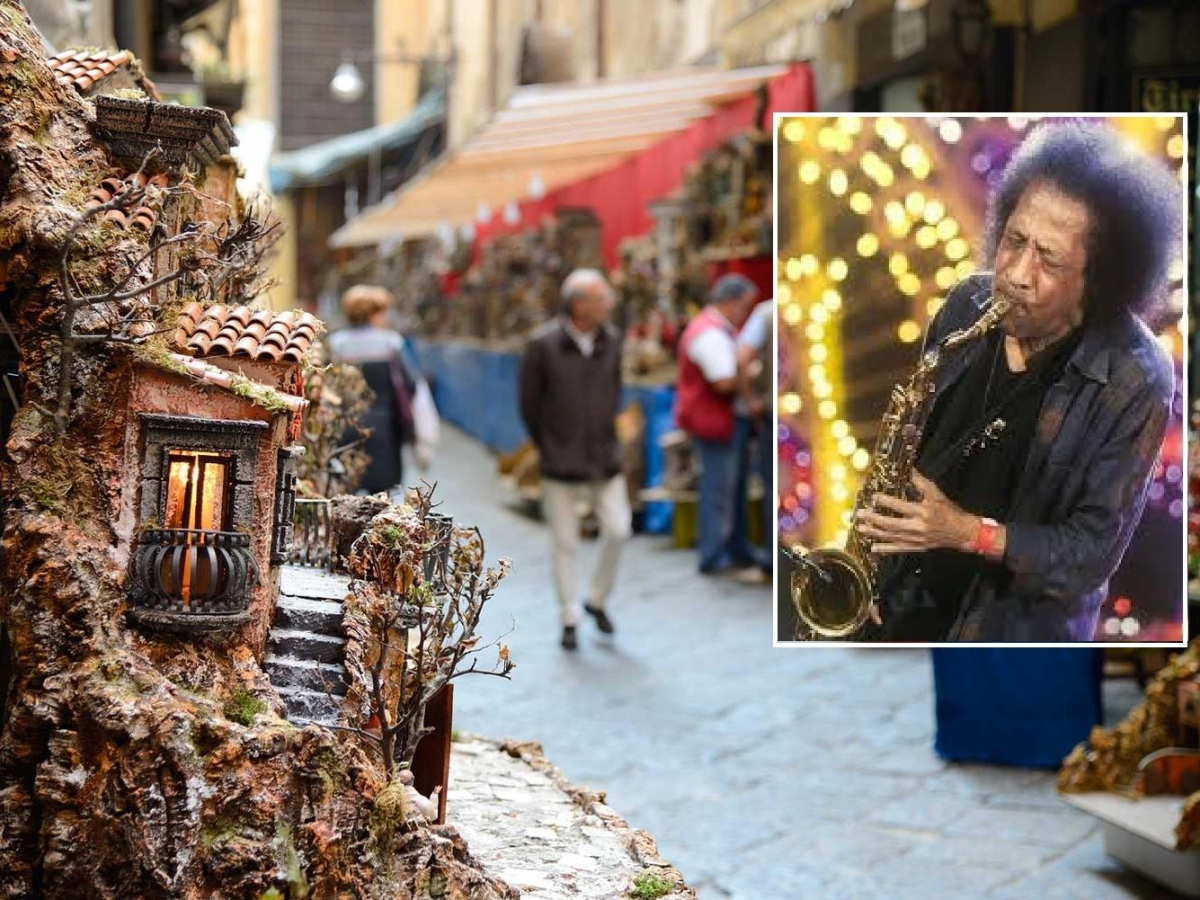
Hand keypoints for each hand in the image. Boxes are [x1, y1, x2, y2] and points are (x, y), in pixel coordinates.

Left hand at [855, 473, 976, 554]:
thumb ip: (921, 482)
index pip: (900, 506)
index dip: (886, 502)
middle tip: (860, 514)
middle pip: (892, 524)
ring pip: (892, 537)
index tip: (874, 497)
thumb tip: (909, 469)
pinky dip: (885, 549)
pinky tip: (873, 548)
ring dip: (875, 533)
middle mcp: (918, 527)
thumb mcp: (936, 494)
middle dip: (874, 519)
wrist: (962, 532)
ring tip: (861, 528)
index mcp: (923, 512)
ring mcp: (916, 539)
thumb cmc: (949, 512)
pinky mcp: (917, 547)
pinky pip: (898, 549)